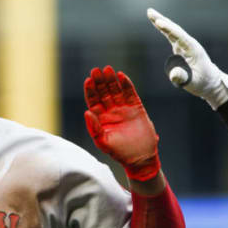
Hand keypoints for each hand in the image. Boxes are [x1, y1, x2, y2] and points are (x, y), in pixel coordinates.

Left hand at [84, 66, 159, 180]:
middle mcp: (110, 111)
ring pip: (116, 90)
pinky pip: (130, 93)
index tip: (88, 80)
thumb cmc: (119, 152)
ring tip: (108, 69)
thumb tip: (86, 112)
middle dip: (100, 81)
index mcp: (100, 118)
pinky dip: (126, 84)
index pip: (93, 100)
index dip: (91, 90)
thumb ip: (94, 128)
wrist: (140, 158)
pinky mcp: (136, 108)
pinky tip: (121, 76)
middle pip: (104, 92)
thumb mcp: (103, 142)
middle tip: (96, 70)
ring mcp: (123, 108)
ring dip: (111, 80)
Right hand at [147, 8, 227, 109]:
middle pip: (174, 29)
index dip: (168, 29)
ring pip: (171, 30)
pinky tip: (157, 23)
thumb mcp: (193, 82)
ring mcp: (184, 45)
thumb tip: (174, 75)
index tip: (159, 22)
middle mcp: (188, 44)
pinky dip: (163, 28)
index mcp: (193, 49)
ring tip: (150, 13)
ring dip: (161, 21)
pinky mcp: (180, 47)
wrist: (210, 81)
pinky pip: (170, 35)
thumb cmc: (202, 82)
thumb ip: (183, 78)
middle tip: (150, 11)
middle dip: (162, 20)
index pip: (179, 36)